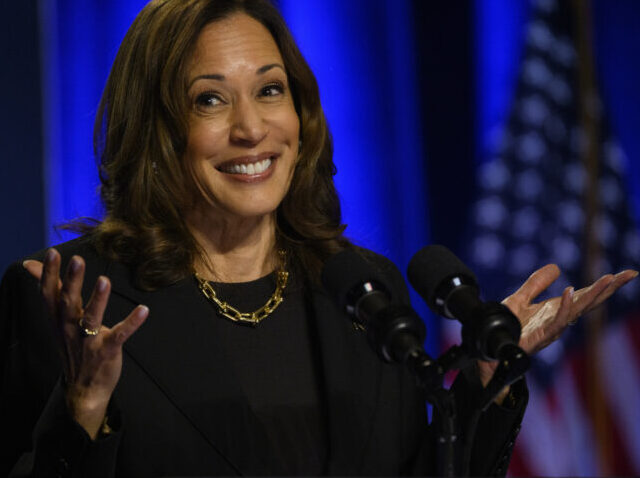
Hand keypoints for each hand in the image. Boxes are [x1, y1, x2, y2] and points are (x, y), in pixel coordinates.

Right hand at [23, 248, 147, 438]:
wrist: (83, 388)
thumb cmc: (72, 345)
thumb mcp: (57, 318)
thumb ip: (51, 290)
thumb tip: (29, 265)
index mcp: (58, 319)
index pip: (49, 294)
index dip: (49, 274)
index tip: (53, 253)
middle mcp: (70, 328)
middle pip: (68, 302)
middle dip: (71, 281)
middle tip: (77, 259)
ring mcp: (88, 341)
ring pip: (91, 319)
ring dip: (98, 300)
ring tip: (104, 281)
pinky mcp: (107, 350)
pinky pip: (120, 335)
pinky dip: (132, 323)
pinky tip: (144, 310)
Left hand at [476, 264, 637, 394]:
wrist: (489, 348)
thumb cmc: (507, 328)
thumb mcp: (521, 298)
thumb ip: (536, 283)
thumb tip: (556, 267)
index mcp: (557, 310)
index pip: (586, 295)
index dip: (605, 285)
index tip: (628, 273)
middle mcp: (559, 320)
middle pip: (589, 302)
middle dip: (609, 289)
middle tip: (628, 275)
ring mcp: (552, 329)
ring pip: (578, 311)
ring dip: (594, 295)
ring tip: (608, 280)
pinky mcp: (540, 337)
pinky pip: (556, 322)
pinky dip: (564, 307)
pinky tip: (569, 292)